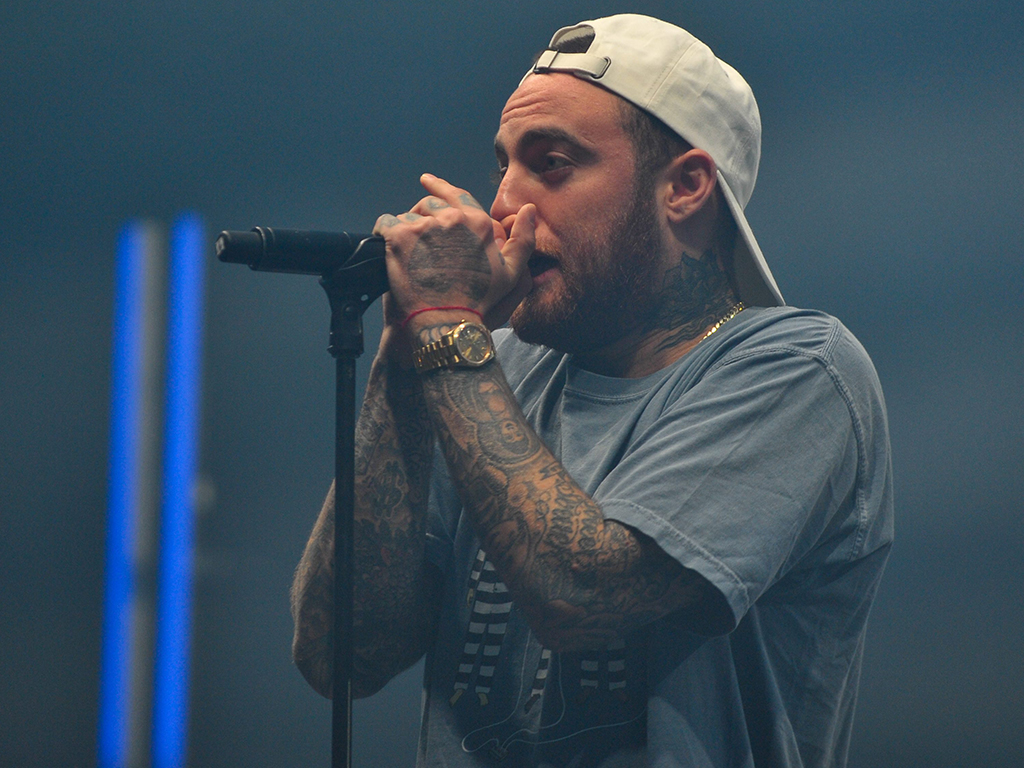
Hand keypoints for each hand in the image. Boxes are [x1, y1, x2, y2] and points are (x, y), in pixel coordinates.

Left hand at [373, 174, 534, 333]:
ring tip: (406, 254)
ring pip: (406, 216)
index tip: (426, 180)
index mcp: (476, 222)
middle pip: (428, 205)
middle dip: (422, 218)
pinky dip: (383, 233)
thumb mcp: (512, 274)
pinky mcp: (399, 237)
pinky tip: (386, 248)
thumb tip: (529, 210)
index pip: (455, 194)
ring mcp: (424, 226)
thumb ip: (522, 240)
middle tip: (417, 240)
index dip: (439, 186)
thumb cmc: (479, 303)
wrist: (446, 324)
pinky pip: (385, 224)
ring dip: (404, 230)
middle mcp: (451, 219)